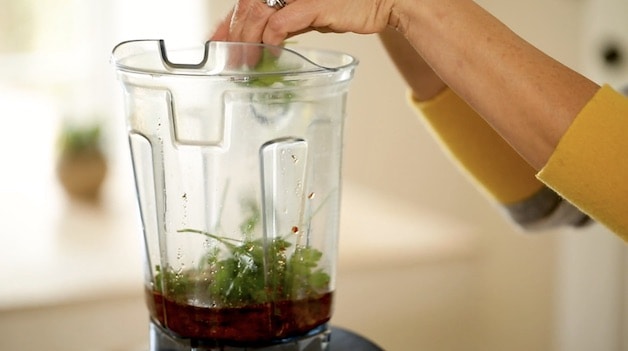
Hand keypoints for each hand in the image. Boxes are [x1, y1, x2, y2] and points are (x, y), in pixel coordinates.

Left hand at [211, 0, 395, 44]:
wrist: (379, 1)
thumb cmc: (344, 8)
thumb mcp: (306, 15)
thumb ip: (282, 23)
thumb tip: (257, 41)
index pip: (244, 3)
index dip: (226, 23)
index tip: (215, 43)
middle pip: (245, 7)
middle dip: (233, 36)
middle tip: (228, 60)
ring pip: (257, 14)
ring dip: (247, 41)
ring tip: (246, 62)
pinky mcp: (312, 4)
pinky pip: (280, 23)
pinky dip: (270, 40)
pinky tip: (269, 53)